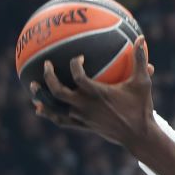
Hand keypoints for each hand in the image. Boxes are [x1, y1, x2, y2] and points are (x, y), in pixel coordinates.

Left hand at [32, 41, 155, 149]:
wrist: (138, 136)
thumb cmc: (141, 107)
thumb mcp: (143, 82)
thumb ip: (140, 60)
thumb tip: (140, 38)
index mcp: (98, 93)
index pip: (79, 77)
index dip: (75, 65)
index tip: (78, 57)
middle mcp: (86, 105)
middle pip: (58, 92)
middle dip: (49, 78)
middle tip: (46, 65)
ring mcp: (82, 117)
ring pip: (55, 108)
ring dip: (42, 97)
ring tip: (32, 86)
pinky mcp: (82, 126)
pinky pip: (61, 120)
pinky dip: (49, 113)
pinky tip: (40, 108)